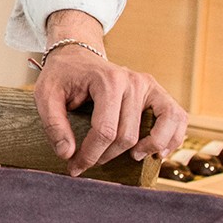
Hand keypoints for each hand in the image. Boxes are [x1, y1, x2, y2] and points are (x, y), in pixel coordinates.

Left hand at [33, 42, 187, 175]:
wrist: (77, 55)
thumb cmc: (62, 75)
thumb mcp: (45, 94)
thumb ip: (53, 124)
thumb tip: (67, 154)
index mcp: (107, 80)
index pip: (105, 131)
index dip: (90, 155)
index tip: (75, 167)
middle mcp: (133, 81)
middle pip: (128, 135)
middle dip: (107, 156)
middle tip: (89, 163)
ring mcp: (148, 86)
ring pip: (161, 129)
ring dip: (148, 149)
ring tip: (130, 158)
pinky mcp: (157, 92)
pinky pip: (177, 118)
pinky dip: (173, 138)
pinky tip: (157, 151)